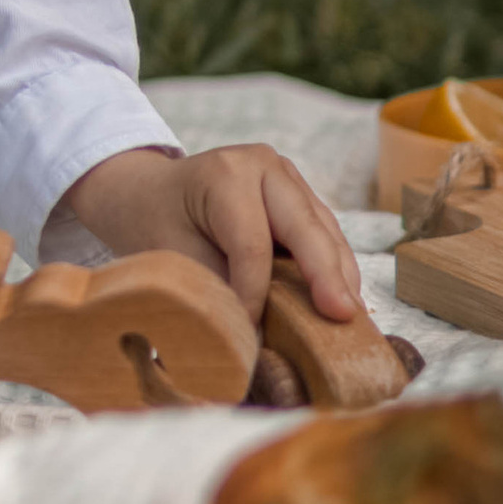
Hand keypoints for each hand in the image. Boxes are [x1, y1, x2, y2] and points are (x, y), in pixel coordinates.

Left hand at [60, 141, 360, 326]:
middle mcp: (265, 166)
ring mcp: (287, 177)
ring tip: (352, 318)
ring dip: (339, 274)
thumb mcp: (175, 257)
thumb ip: (217, 289)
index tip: (251, 332)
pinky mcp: (300, 195)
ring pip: (324, 230)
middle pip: (304, 228)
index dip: (256, 292)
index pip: (252, 244)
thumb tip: (255, 337)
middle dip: (326, 276)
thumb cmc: (159, 224)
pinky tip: (343, 299)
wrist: (150, 193)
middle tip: (345, 318)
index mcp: (226, 174)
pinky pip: (324, 233)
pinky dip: (334, 266)